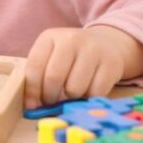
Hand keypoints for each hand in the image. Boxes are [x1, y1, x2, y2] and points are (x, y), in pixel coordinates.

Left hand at [24, 25, 142, 108]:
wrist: (106, 43)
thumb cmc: (70, 56)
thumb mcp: (51, 56)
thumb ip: (39, 76)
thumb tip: (32, 105)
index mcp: (50, 37)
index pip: (34, 66)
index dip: (31, 90)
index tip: (31, 105)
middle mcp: (71, 39)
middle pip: (53, 78)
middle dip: (49, 97)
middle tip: (51, 101)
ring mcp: (93, 50)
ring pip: (74, 89)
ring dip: (69, 98)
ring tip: (70, 93)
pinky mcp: (111, 64)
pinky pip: (94, 94)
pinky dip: (88, 99)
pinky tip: (87, 91)